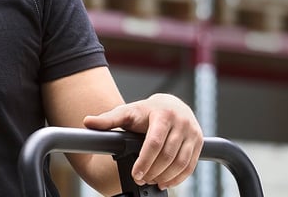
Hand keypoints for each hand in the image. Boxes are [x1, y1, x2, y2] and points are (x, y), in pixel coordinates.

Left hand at [82, 93, 202, 189]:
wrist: (170, 105)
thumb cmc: (146, 111)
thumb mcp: (127, 112)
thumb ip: (108, 119)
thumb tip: (88, 122)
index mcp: (162, 114)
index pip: (154, 142)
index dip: (144, 161)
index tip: (135, 174)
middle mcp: (180, 121)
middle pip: (167, 155)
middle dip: (153, 171)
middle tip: (141, 179)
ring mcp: (192, 132)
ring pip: (181, 162)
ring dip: (166, 176)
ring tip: (151, 181)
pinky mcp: (200, 141)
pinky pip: (191, 165)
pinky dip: (179, 177)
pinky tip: (165, 181)